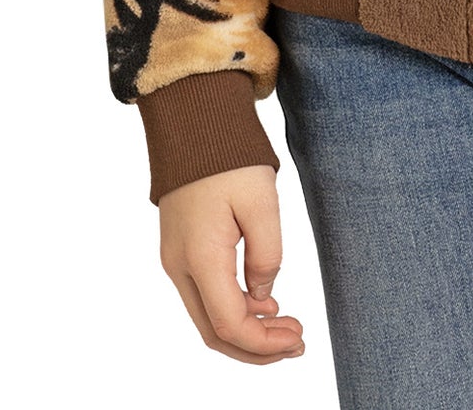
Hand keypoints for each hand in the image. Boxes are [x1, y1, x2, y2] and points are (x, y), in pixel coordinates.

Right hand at [159, 164, 305, 363]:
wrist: (194, 122)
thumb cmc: (230, 157)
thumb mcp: (262, 202)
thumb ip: (267, 255)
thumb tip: (263, 298)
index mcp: (200, 257)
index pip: (230, 324)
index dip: (265, 343)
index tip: (297, 338)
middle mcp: (180, 267)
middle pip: (214, 333)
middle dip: (256, 348)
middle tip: (296, 343)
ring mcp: (175, 260)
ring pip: (207, 318)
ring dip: (245, 332)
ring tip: (285, 328)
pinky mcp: (179, 250)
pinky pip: (203, 296)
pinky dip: (232, 310)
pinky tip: (262, 303)